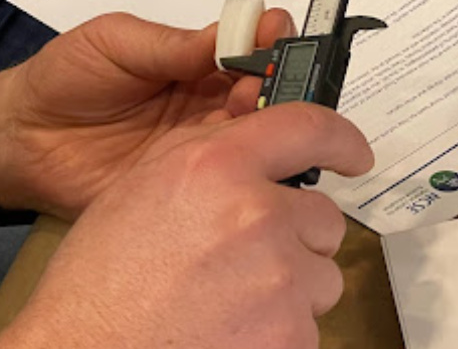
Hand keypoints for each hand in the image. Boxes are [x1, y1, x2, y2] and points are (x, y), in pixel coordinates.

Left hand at [0, 10, 296, 218]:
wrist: (22, 140)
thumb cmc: (65, 79)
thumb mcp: (116, 42)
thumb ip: (172, 44)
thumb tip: (232, 33)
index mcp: (198, 63)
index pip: (252, 48)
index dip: (270, 41)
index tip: (273, 36)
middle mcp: (210, 104)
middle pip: (266, 94)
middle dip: (276, 85)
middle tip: (261, 85)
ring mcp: (203, 146)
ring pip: (254, 135)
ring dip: (262, 124)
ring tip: (245, 115)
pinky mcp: (190, 186)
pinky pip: (226, 178)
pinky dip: (240, 167)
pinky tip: (236, 156)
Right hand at [0, 102, 373, 348]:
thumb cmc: (101, 280)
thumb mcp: (142, 187)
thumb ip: (210, 152)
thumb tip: (263, 139)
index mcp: (216, 167)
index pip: (310, 129)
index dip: (343, 140)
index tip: (356, 155)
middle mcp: (256, 214)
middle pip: (324, 217)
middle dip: (296, 236)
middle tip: (246, 259)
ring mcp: (279, 279)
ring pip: (322, 274)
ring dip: (292, 285)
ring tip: (232, 301)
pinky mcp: (291, 335)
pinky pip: (310, 323)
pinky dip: (281, 329)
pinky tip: (233, 332)